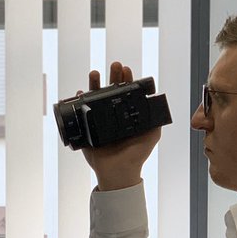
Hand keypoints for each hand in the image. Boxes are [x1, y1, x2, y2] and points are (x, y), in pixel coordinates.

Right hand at [80, 62, 161, 189]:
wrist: (118, 172)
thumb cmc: (136, 156)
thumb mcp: (151, 136)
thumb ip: (156, 121)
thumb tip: (158, 104)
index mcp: (127, 114)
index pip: (126, 92)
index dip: (126, 80)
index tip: (127, 70)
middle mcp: (112, 114)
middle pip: (111, 90)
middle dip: (113, 76)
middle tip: (115, 65)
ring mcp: (98, 120)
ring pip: (94, 97)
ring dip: (94, 83)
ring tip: (95, 73)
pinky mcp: (86, 128)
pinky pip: (79, 111)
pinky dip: (78, 100)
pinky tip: (81, 92)